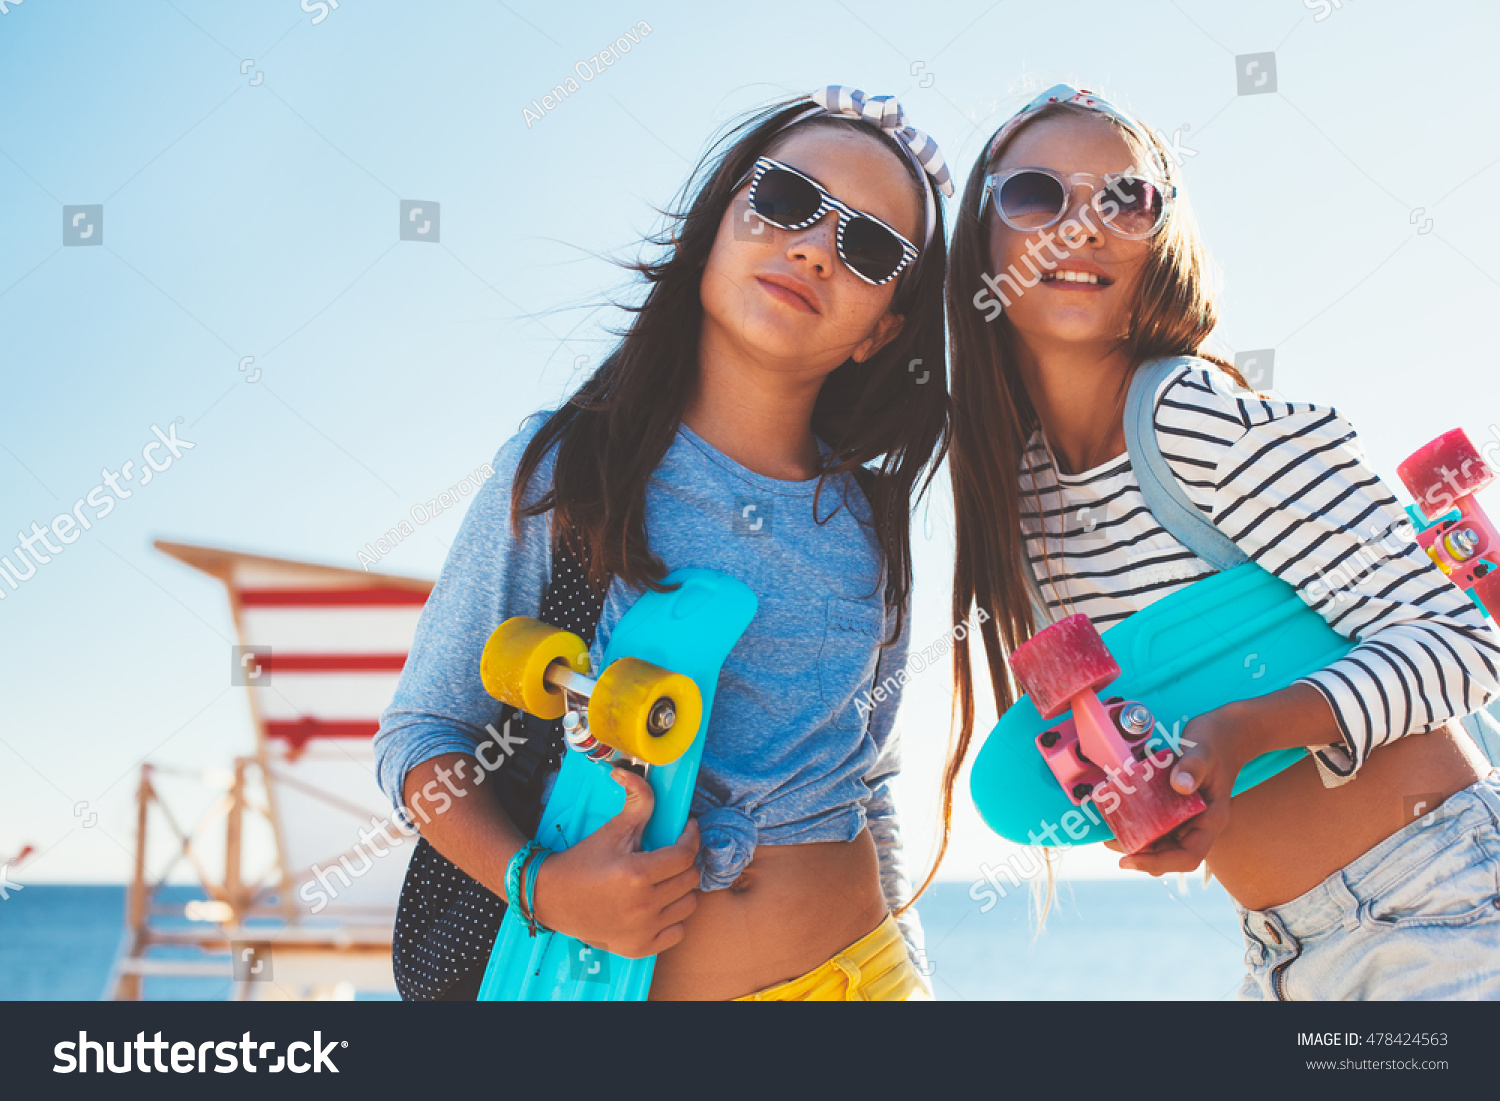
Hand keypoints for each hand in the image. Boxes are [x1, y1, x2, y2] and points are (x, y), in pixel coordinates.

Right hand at [530, 765, 700, 957]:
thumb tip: (631, 772)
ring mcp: (642, 931)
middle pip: (690, 878)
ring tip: (664, 877)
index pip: (685, 854)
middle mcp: (643, 906)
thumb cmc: (582, 861)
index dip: (691, 836)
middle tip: (672, 852)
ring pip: (688, 905)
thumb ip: (636, 802)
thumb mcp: (612, 829)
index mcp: (637, 874)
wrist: (551, 898)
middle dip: (685, 860)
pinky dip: (673, 918)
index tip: (686, 829)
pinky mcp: (638, 948)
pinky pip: (677, 932)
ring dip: (681, 888)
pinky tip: (658, 904)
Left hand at [1105, 704, 1251, 875]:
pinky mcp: (1177, 807)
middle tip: (1111, 841)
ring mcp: (1188, 817)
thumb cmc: (1216, 741)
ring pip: (1163, 842)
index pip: (1187, 856)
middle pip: (1170, 854)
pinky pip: (1158, 823)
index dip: (1158, 863)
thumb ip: (1193, 766)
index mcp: (1211, 820)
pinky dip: (1140, 824)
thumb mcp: (1203, 750)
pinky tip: (1120, 815)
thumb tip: (1180, 785)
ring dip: (1138, 842)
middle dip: (1141, 854)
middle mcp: (1199, 824)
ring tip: (1111, 833)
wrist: (1226, 733)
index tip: (1129, 859)